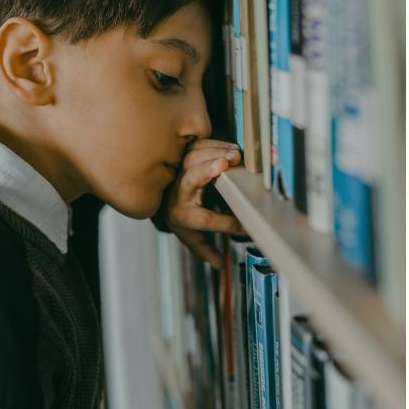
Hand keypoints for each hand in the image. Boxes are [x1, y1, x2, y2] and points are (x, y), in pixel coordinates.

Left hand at [158, 139, 246, 268]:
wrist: (163, 197)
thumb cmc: (182, 218)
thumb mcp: (192, 238)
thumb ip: (207, 251)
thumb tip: (221, 265)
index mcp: (182, 215)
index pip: (203, 220)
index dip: (225, 223)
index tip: (246, 226)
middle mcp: (179, 192)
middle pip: (191, 178)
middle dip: (207, 170)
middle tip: (228, 164)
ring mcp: (181, 171)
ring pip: (194, 157)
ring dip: (215, 153)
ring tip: (236, 155)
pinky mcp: (185, 155)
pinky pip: (198, 145)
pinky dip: (216, 143)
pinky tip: (233, 148)